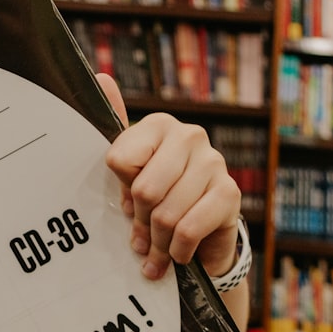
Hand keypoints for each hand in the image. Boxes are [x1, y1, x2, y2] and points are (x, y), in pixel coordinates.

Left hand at [95, 73, 241, 282]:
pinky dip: (178, 251)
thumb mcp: (126, 175)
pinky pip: (188, 228)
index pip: (119, 161)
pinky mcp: (230, 193)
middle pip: (143, 190)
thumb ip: (113, 129)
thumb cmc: (156, 202)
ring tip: (158, 250)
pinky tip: (179, 254)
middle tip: (141, 236)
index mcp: (157, 125)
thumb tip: (101, 78)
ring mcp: (214, 162)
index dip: (121, 190)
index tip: (127, 201)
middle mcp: (189, 135)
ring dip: (158, 243)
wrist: (200, 240)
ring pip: (165, 213)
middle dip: (139, 222)